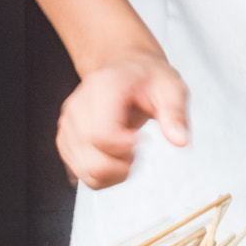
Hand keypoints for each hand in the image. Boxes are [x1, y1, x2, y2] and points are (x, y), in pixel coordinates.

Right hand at [56, 49, 190, 188]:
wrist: (125, 69)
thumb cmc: (147, 78)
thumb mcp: (171, 87)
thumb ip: (175, 113)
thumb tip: (180, 140)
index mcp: (102, 88)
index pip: (102, 135)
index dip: (126, 147)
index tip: (142, 139)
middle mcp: (77, 107)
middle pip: (93, 160)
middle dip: (124, 164)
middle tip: (138, 145)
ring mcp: (67, 126)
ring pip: (86, 173)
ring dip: (115, 172)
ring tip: (128, 149)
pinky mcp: (66, 142)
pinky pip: (82, 176)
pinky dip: (105, 176)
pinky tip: (116, 156)